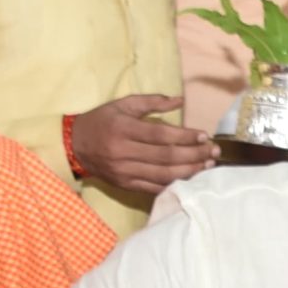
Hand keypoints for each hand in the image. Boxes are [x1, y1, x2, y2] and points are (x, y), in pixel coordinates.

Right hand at [66, 94, 216, 195]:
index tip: (204, 135)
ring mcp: (124, 171)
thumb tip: (179, 99)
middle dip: (194, 155)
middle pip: (166, 156)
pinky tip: (191, 178)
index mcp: (123, 128)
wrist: (73, 146)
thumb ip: (152, 101)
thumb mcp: (122, 105)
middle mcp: (124, 151)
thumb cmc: (101, 121)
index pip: (160, 135)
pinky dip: (174, 184)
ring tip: (208, 165)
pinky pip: (154, 188)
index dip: (185, 136)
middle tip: (214, 152)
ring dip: (189, 171)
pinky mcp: (125, 185)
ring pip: (163, 175)